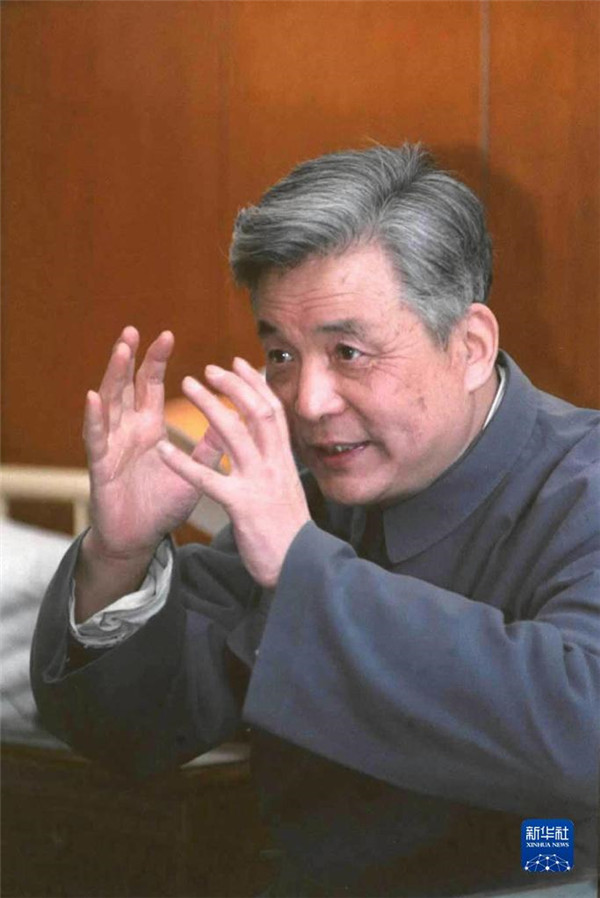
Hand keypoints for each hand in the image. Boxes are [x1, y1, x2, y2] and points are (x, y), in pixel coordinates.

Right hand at [83, 327, 223, 565]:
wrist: (140, 538)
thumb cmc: (163, 504)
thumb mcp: (194, 471)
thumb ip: (211, 445)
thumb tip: (235, 417)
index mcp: (148, 427)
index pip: (150, 385)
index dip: (156, 360)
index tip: (167, 334)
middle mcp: (127, 430)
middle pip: (126, 386)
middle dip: (129, 358)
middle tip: (132, 330)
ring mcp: (111, 445)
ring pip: (108, 404)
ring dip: (112, 376)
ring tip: (119, 350)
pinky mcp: (100, 466)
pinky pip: (95, 439)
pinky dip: (94, 418)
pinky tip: (93, 398)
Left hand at [158, 357, 309, 587]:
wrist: (301, 568)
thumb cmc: (290, 535)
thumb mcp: (287, 493)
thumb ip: (276, 468)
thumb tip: (270, 450)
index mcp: (285, 462)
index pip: (273, 412)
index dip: (256, 384)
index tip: (239, 362)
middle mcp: (275, 466)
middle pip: (257, 413)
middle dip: (234, 385)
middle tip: (209, 368)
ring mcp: (260, 484)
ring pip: (235, 434)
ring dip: (210, 406)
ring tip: (187, 385)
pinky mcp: (242, 507)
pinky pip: (209, 480)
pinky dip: (184, 463)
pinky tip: (164, 450)